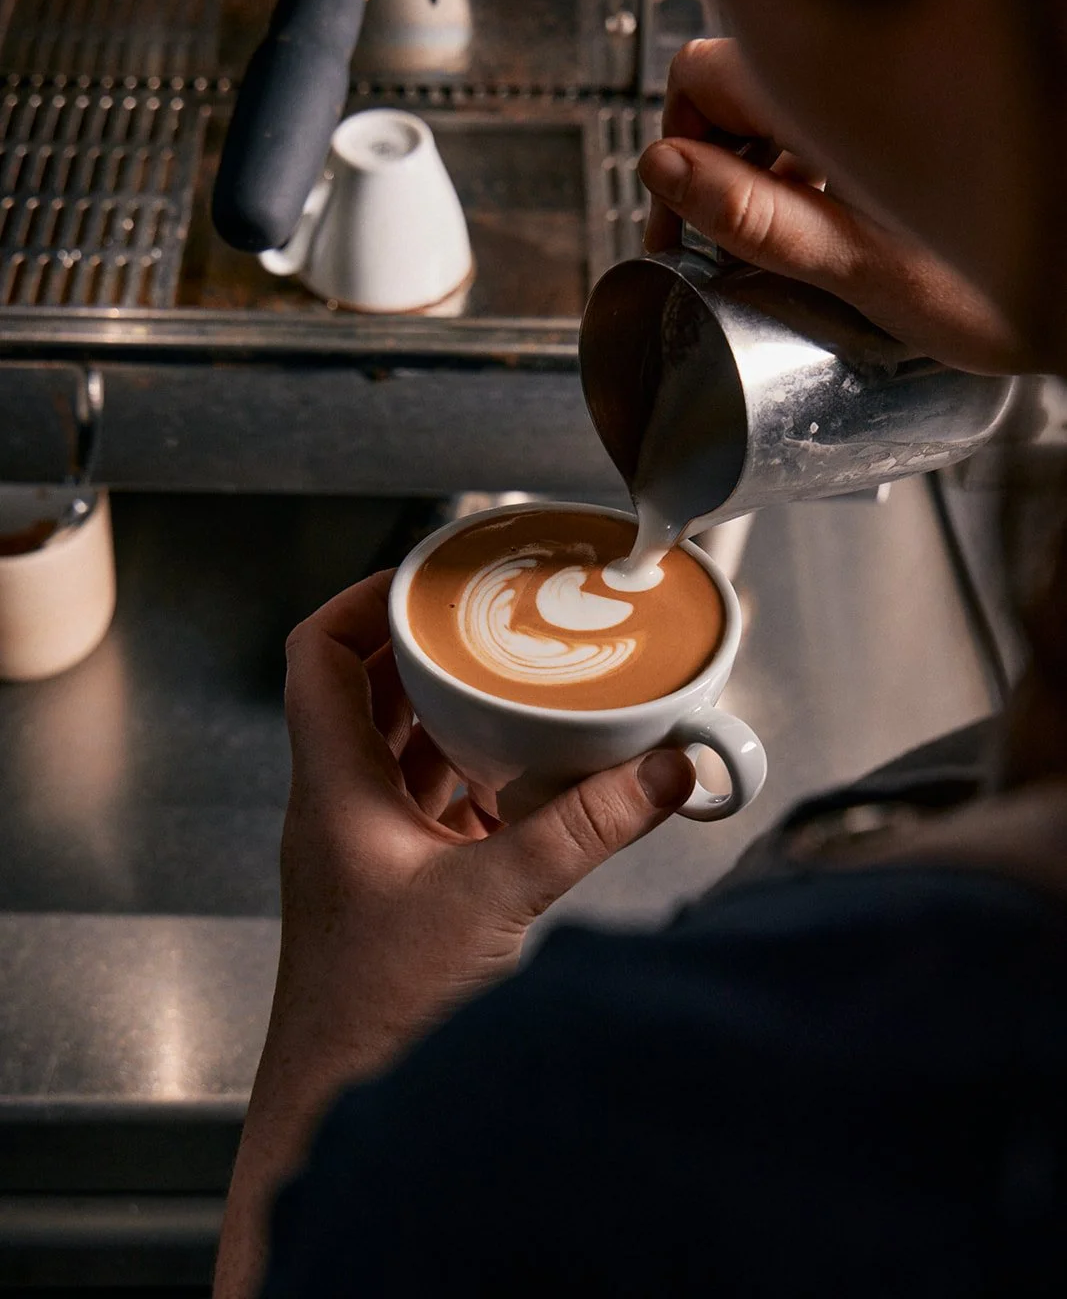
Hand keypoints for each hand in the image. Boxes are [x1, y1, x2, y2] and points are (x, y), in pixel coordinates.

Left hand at [214, 570, 693, 1298]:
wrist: (343, 1108)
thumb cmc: (374, 1017)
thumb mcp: (495, 900)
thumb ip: (588, 828)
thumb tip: (665, 768)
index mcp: (335, 789)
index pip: (317, 654)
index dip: (364, 600)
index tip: (426, 580)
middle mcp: (341, 808)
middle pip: (368, 689)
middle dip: (431, 648)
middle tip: (490, 620)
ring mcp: (366, 847)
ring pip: (402, 745)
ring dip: (455, 709)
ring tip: (518, 680)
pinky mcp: (398, 884)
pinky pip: (432, 798)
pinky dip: (476, 773)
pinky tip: (529, 775)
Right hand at [639, 38, 1022, 374]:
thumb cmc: (1001, 285)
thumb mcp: (858, 264)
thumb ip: (754, 217)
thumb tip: (663, 169)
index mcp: (837, 99)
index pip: (699, 77)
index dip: (673, 150)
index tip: (677, 222)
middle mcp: (858, 79)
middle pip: (734, 84)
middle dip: (708, 158)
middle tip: (710, 237)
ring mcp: (883, 91)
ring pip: (780, 102)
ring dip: (755, 162)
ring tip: (770, 238)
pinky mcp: (906, 112)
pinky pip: (827, 117)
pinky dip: (803, 160)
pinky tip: (822, 217)